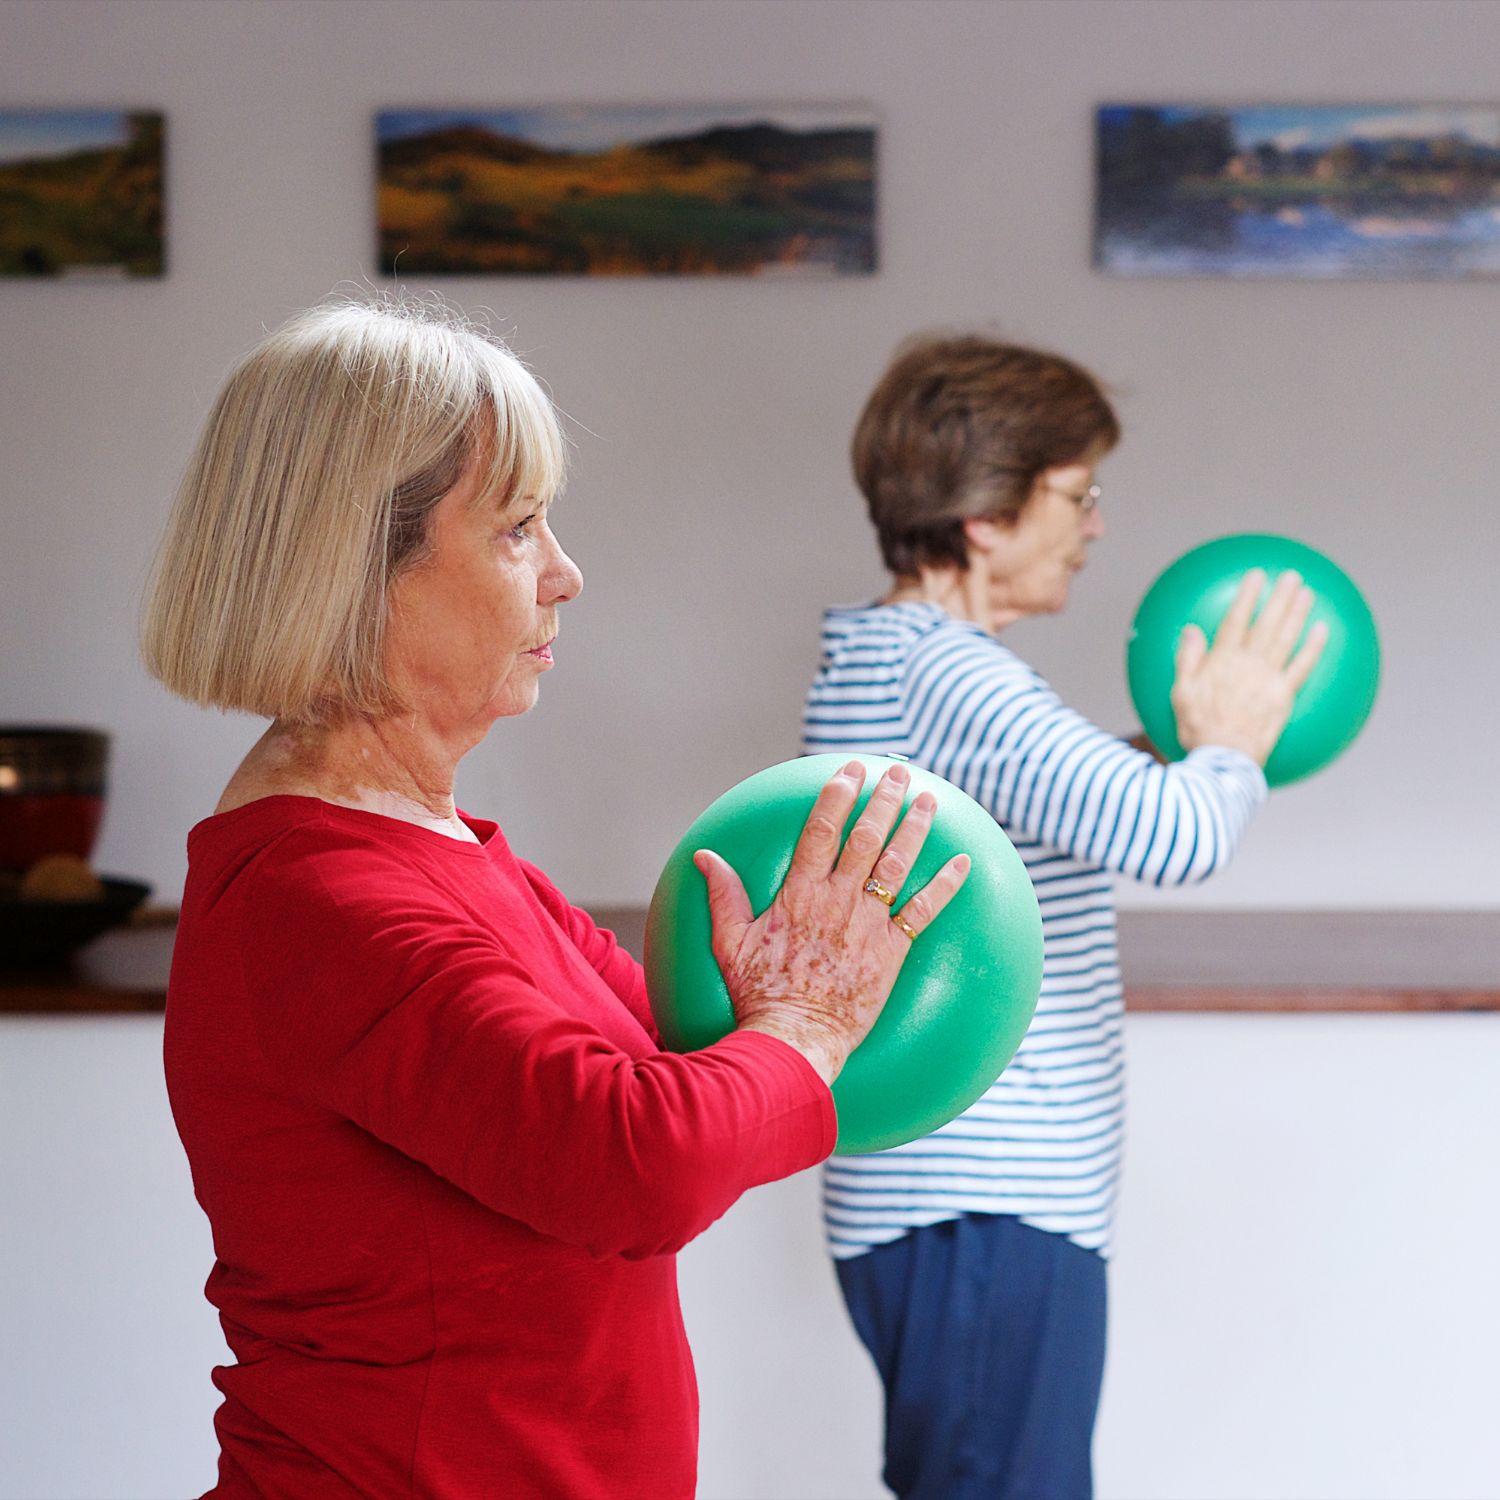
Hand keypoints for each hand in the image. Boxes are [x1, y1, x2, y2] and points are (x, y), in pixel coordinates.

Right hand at [693, 762, 969, 1085]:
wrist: (795, 1038)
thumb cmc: (759, 994)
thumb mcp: (729, 941)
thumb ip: (723, 894)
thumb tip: (704, 856)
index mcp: (800, 892)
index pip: (822, 828)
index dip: (838, 794)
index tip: (850, 770)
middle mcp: (838, 899)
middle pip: (866, 836)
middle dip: (883, 799)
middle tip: (897, 772)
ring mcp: (868, 923)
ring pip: (897, 863)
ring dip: (915, 828)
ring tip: (928, 800)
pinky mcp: (892, 950)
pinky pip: (925, 911)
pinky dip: (946, 885)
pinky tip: (963, 862)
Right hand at [1171, 569, 1328, 764]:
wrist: (1224, 757)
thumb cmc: (1198, 728)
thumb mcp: (1180, 693)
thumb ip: (1187, 659)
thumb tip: (1191, 631)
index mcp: (1222, 661)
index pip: (1236, 620)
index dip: (1247, 596)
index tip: (1257, 576)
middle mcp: (1248, 663)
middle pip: (1267, 623)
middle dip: (1280, 597)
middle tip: (1291, 576)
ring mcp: (1269, 678)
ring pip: (1287, 638)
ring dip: (1298, 613)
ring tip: (1307, 592)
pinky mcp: (1284, 696)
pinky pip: (1303, 666)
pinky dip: (1313, 647)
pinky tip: (1323, 630)